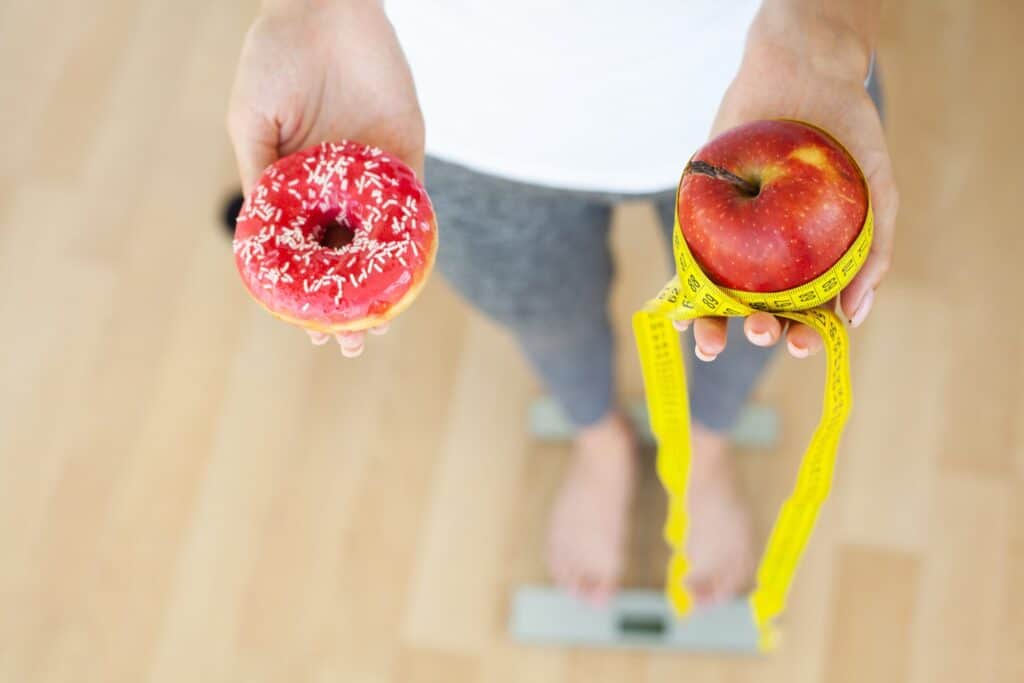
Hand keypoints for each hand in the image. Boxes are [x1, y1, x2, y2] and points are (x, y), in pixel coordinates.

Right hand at [227, 0, 423, 355]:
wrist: (325, 6)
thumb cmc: (276, 57)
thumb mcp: (252, 121)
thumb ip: (262, 176)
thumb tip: (257, 239)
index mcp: (298, 185)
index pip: (305, 251)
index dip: (308, 293)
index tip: (309, 331)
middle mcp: (337, 188)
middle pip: (347, 258)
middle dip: (349, 304)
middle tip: (348, 346)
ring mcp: (374, 175)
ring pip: (382, 245)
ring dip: (383, 288)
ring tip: (378, 329)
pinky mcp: (407, 154)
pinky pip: (414, 205)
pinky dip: (413, 242)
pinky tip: (406, 281)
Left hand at [685, 2, 897, 360]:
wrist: (803, 73)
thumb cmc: (847, 135)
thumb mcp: (875, 193)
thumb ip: (874, 253)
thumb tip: (854, 317)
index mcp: (813, 262)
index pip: (807, 314)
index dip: (804, 338)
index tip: (805, 344)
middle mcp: (772, 259)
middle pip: (761, 313)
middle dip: (760, 333)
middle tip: (762, 331)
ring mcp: (733, 240)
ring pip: (719, 299)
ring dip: (713, 329)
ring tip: (712, 342)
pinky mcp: (700, 217)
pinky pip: (688, 261)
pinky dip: (681, 291)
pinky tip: (680, 310)